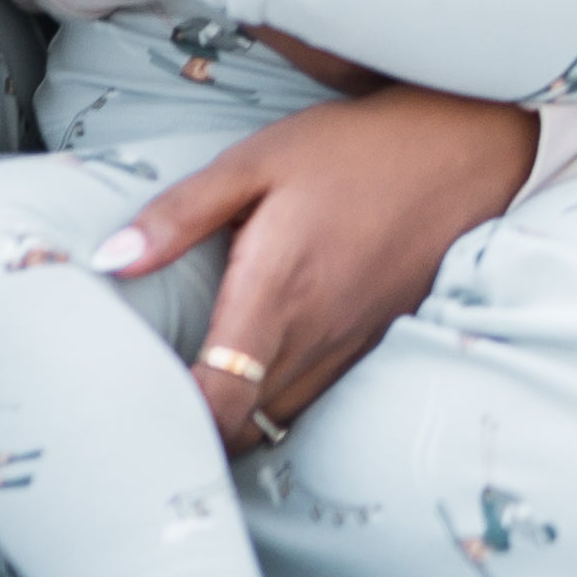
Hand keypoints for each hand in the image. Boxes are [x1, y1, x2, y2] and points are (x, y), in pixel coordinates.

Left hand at [93, 89, 538, 446]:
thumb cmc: (357, 149)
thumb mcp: (259, 160)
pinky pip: (317, 396)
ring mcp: (352, 347)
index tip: (135, 410)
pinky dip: (279, 398)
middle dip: (195, 427)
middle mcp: (317, 337)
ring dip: (238, 417)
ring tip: (198, 388)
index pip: (219, 404)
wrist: (468, 150)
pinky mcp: (376, 342)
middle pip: (243, 428)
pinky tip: (258, 365)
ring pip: (280, 419)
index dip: (174, 424)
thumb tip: (109, 261)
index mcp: (277, 295)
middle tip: (150, 402)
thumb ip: (181, 213)